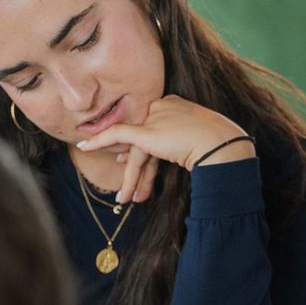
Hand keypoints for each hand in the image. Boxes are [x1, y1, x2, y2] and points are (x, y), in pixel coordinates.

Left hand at [75, 94, 254, 204]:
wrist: (221, 145)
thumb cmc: (220, 145)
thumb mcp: (203, 140)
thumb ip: (187, 141)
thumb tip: (177, 152)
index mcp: (175, 105)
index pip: (153, 128)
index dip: (141, 149)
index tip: (128, 161)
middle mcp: (161, 108)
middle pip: (143, 142)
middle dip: (135, 169)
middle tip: (128, 190)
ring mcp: (154, 118)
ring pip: (135, 149)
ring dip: (131, 178)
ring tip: (126, 199)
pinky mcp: (146, 131)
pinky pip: (116, 134)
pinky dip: (98, 141)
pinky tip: (84, 148)